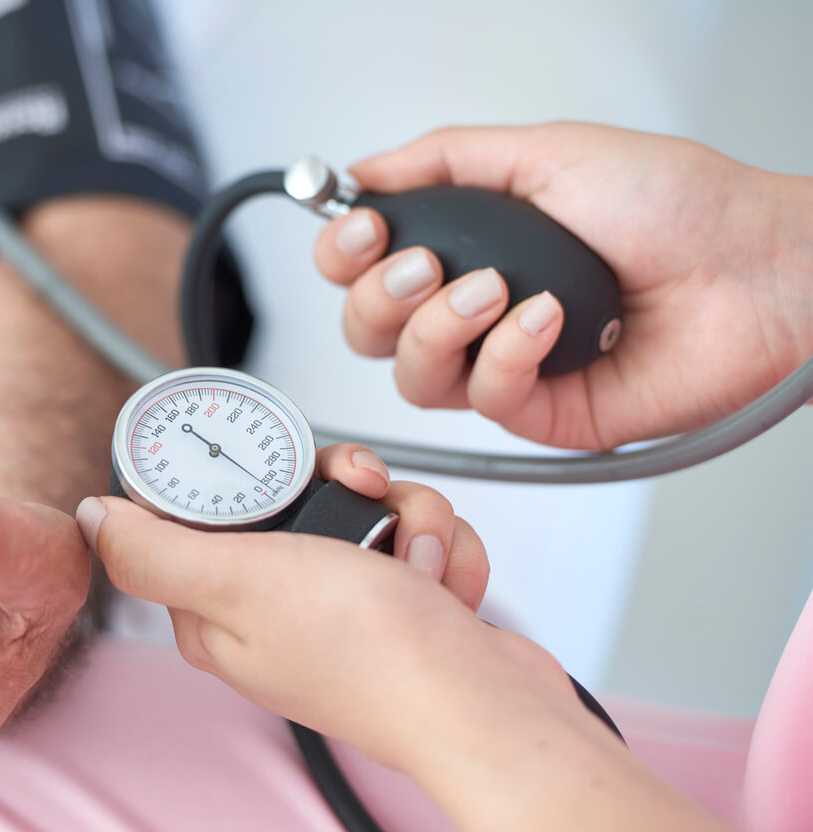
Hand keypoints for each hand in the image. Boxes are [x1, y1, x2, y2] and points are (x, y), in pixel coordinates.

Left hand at [77, 443, 578, 773]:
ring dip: (405, 516)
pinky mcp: (397, 601)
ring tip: (415, 559)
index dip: (245, 469)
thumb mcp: (241, 582)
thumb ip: (154, 549)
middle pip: (294, 492)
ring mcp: (340, 603)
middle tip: (365, 494)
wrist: (483, 706)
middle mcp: (274, 605)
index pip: (205, 508)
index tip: (288, 463)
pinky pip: (412, 533)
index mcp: (215, 609)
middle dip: (345, 485)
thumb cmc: (370, 657)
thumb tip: (93, 516)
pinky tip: (441, 582)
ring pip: (364, 504)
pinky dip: (438, 547)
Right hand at [315, 122, 812, 449]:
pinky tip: (551, 318)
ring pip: (411, 376)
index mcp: (468, 246)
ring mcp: (503, 364)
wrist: (754, 270)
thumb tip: (362, 171)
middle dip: (381, 296)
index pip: (365, 267)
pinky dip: (505, 355)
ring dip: (437, 328)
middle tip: (428, 264)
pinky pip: (482, 398)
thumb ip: (446, 159)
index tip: (367, 229)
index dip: (345, 254)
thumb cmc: (676, 205)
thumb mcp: (548, 152)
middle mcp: (474, 310)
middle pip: (367, 329)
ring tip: (495, 289)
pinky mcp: (540, 411)